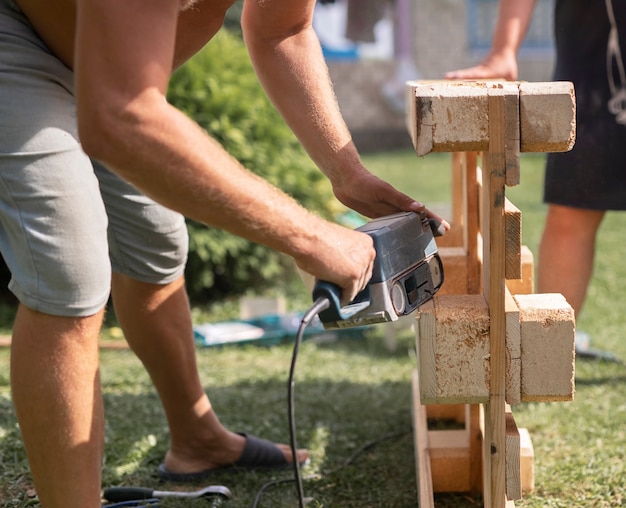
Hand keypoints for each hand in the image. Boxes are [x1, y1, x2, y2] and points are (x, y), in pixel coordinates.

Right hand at [293, 221, 374, 304]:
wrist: (306, 237)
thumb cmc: (315, 238)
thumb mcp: (337, 246)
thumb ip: (344, 258)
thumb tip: (341, 274)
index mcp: (365, 242)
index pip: (365, 265)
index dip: (353, 274)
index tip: (346, 280)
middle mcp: (368, 253)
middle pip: (363, 278)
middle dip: (351, 285)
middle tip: (339, 288)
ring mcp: (362, 265)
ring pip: (356, 288)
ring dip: (345, 292)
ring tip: (333, 292)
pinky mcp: (354, 276)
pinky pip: (349, 294)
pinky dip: (341, 299)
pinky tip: (334, 299)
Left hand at [332, 168, 449, 232]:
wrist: (344, 179)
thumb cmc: (364, 182)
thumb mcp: (383, 190)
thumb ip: (400, 199)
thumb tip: (420, 208)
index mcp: (400, 200)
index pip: (421, 212)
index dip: (433, 219)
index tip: (446, 228)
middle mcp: (394, 206)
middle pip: (414, 219)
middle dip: (427, 227)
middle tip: (439, 237)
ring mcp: (385, 211)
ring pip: (403, 223)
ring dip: (413, 230)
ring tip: (422, 240)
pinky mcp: (374, 215)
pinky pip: (389, 225)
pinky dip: (396, 232)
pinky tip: (397, 239)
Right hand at [445, 52, 517, 80]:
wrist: (502, 51)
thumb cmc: (507, 64)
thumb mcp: (511, 75)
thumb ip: (510, 83)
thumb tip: (512, 93)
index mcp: (486, 72)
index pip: (475, 74)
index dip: (467, 76)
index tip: (461, 76)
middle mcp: (479, 71)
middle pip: (466, 74)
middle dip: (456, 76)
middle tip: (445, 76)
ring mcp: (477, 71)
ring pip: (465, 74)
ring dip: (455, 76)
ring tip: (445, 77)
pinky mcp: (476, 72)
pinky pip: (466, 76)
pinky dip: (459, 77)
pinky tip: (451, 80)